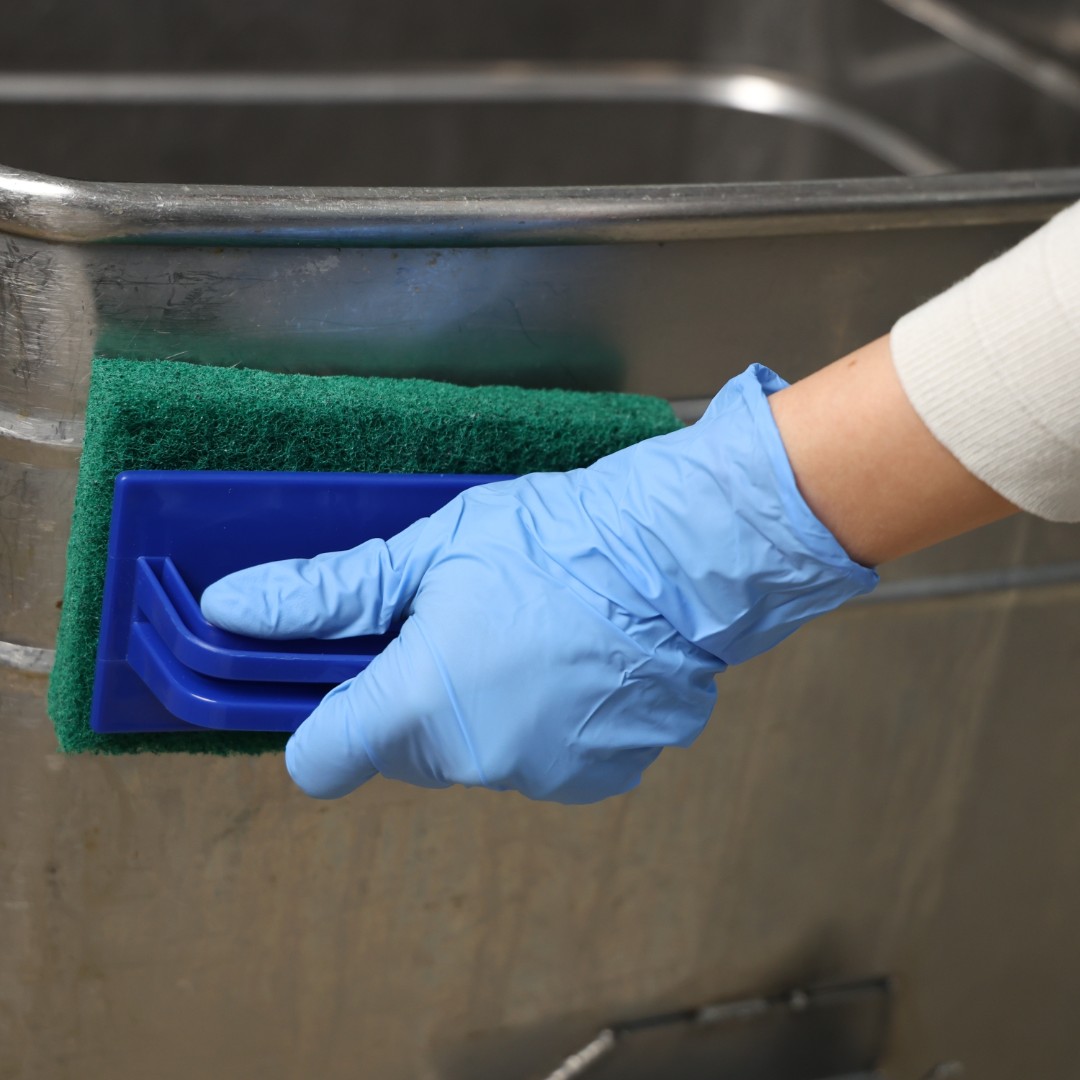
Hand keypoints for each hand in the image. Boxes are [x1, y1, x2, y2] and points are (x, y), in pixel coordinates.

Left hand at [201, 365, 875, 802]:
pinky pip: (536, 762)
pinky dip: (541, 726)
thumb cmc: (551, 540)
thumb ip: (324, 594)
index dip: (321, 721)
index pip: (319, 760)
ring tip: (528, 638)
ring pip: (472, 754)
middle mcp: (472, 760)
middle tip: (460, 626)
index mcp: (416, 704)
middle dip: (413, 700)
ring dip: (482, 713)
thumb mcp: (428, 551)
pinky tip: (571, 667)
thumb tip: (225, 607)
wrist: (677, 558)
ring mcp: (540, 778)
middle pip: (402, 751)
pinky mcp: (595, 780)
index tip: (348, 680)